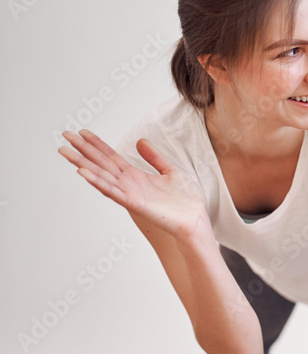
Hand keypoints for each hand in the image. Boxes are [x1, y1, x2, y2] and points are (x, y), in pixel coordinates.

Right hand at [57, 129, 208, 239]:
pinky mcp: (135, 204)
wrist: (196, 221)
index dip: (97, 144)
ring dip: (83, 164)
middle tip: (64, 136)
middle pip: (101, 164)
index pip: (111, 157)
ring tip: (66, 153)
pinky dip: (99, 183)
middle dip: (83, 150)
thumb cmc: (186, 202)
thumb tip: (141, 141)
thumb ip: (154, 157)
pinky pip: (113, 192)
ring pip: (101, 177)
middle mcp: (129, 185)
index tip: (82, 132)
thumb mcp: (171, 171)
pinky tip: (84, 173)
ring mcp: (130, 194)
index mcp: (136, 176)